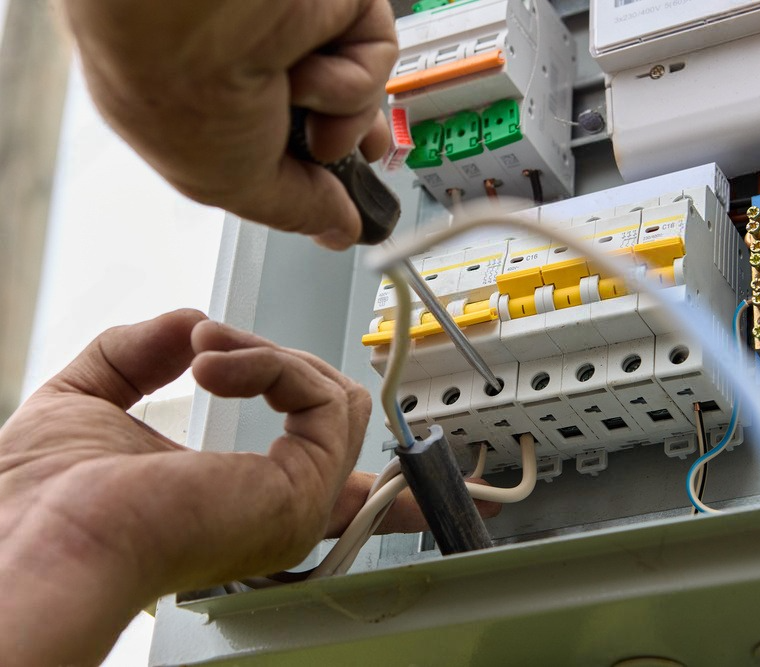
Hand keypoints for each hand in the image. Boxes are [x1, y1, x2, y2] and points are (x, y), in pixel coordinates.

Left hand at [0, 310, 492, 665]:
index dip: (366, 465)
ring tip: (209, 348)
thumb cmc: (42, 501)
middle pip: (328, 411)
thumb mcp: (89, 399)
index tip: (405, 471)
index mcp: (239, 501)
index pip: (332, 483)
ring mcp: (296, 501)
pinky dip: (270, 362)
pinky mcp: (303, 485)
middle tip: (208, 344)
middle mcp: (277, 507)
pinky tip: (216, 364)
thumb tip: (188, 324)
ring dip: (268, 353)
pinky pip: (322, 395)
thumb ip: (140, 354)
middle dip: (272, 358)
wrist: (39, 537)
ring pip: (333, 395)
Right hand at [63, 0, 398, 248]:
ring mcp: (296, 27)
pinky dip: (354, 76)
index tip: (335, 199)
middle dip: (349, 142)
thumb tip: (337, 230)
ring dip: (343, 114)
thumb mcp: (233, 185)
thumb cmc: (179, 86)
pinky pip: (376, 53)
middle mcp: (254, 57)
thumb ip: (294, 210)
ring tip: (305, 102)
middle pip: (332, 110)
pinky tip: (315, 70)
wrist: (192, 14)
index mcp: (211, 97)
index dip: (314, 170)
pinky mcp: (337, 2)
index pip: (278, 139)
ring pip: (359, 91)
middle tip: (350, 157)